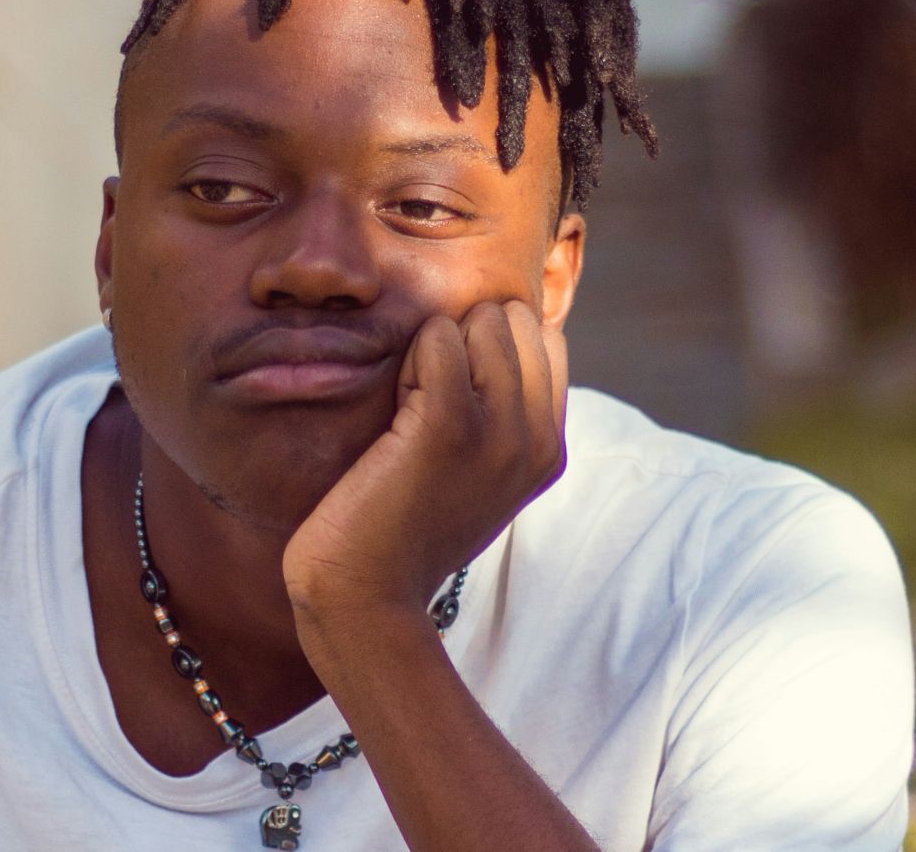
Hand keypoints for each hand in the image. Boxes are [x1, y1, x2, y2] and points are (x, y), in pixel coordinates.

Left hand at [281, 300, 569, 621]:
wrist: (366, 594)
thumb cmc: (402, 529)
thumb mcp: (477, 475)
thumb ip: (501, 418)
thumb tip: (495, 334)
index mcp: (550, 449)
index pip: (546, 340)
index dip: (490, 348)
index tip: (454, 396)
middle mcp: (538, 439)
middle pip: (516, 320)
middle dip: (465, 337)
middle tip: (427, 399)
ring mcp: (500, 431)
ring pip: (483, 321)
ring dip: (436, 345)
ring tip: (410, 406)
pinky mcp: (448, 423)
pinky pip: (439, 336)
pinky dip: (412, 354)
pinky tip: (396, 405)